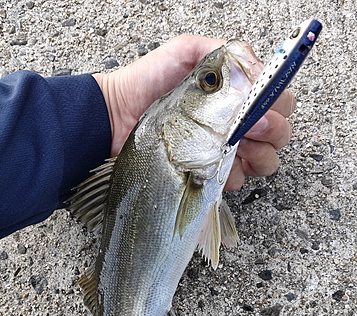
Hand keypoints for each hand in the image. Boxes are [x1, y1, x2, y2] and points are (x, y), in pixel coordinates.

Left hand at [93, 34, 295, 189]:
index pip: (279, 100)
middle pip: (281, 133)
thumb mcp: (186, 53)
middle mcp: (239, 123)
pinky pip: (238, 180)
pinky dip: (231, 175)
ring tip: (231, 148)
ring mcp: (227, 151)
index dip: (276, 104)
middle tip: (247, 128)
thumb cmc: (148, 82)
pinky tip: (211, 166)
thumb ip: (223, 53)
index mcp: (238, 96)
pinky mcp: (211, 173)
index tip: (257, 107)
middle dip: (272, 131)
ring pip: (267, 160)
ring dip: (257, 156)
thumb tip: (258, 68)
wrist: (118, 116)